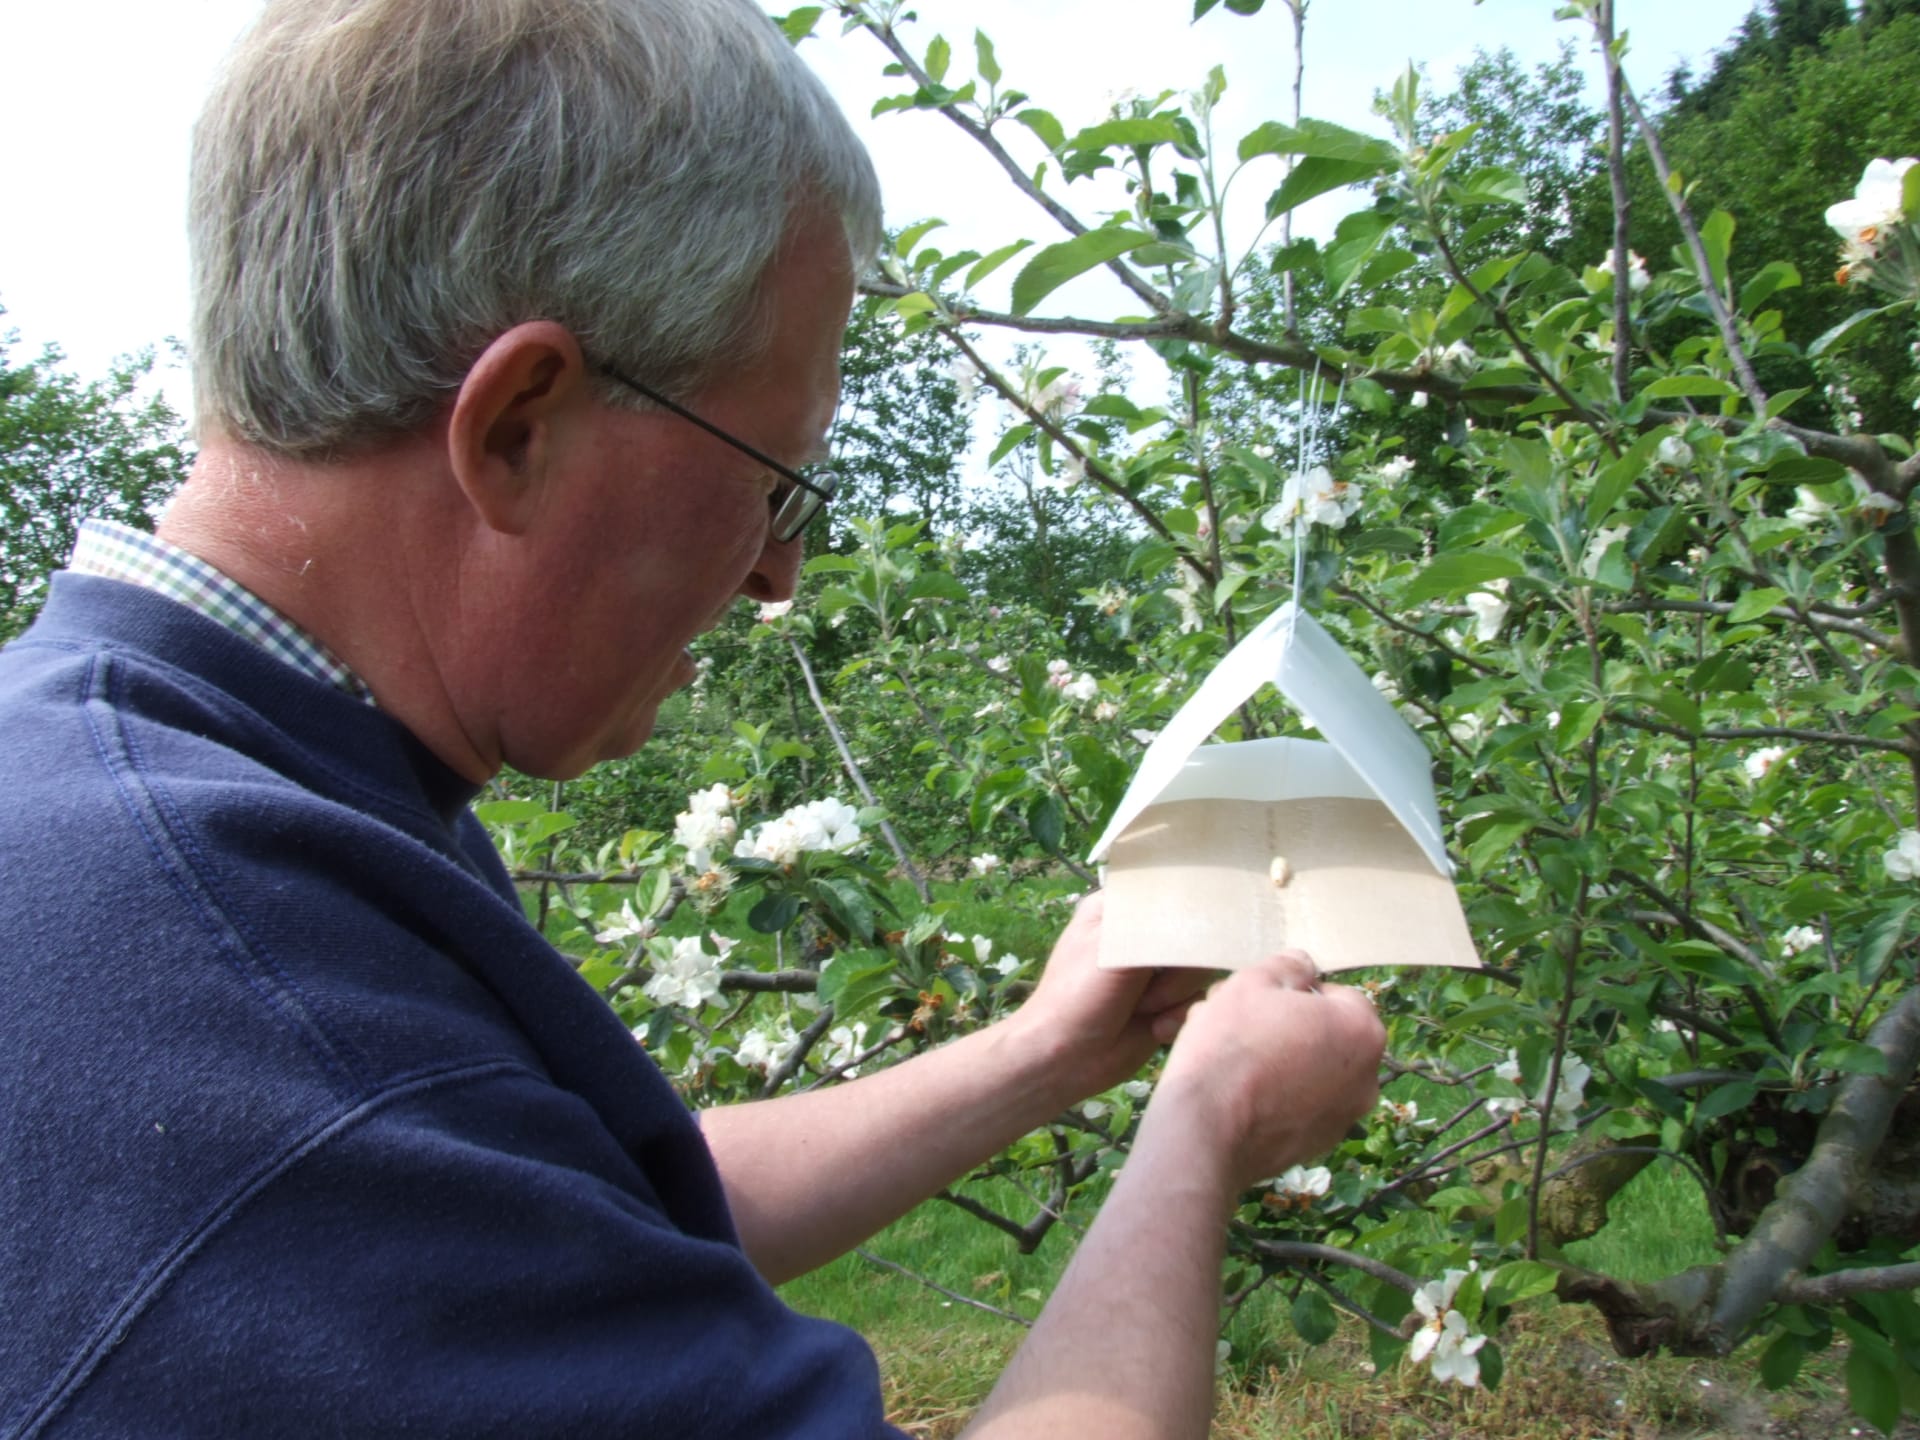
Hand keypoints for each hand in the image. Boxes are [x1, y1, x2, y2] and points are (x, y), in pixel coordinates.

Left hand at [1002, 891, 1212, 1106]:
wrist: (1065, 1060)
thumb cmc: (1077, 996)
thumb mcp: (1114, 948)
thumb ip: (1158, 925)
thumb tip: (1201, 907)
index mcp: (1121, 908)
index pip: (1168, 889)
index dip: (1182, 909)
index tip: (1179, 933)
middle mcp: (1142, 934)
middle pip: (1192, 932)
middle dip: (1175, 966)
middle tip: (1144, 987)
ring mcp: (1156, 970)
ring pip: (1199, 968)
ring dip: (1174, 994)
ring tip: (1143, 1011)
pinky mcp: (1168, 1003)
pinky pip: (1197, 999)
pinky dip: (1178, 1016)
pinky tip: (1154, 1029)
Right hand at [1151, 951, 1384, 1191]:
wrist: (1205, 1130)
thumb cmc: (1231, 1047)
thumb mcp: (1252, 984)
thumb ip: (1287, 966)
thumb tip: (1303, 965)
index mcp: (1361, 1031)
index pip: (1339, 995)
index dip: (1299, 993)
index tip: (1263, 1001)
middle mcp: (1366, 1077)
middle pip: (1329, 1035)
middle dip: (1293, 1027)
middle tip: (1245, 1028)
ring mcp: (1344, 1117)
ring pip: (1314, 1071)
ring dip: (1285, 1061)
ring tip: (1236, 1061)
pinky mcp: (1318, 1145)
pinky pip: (1302, 1106)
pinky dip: (1280, 1098)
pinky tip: (1242, 1096)